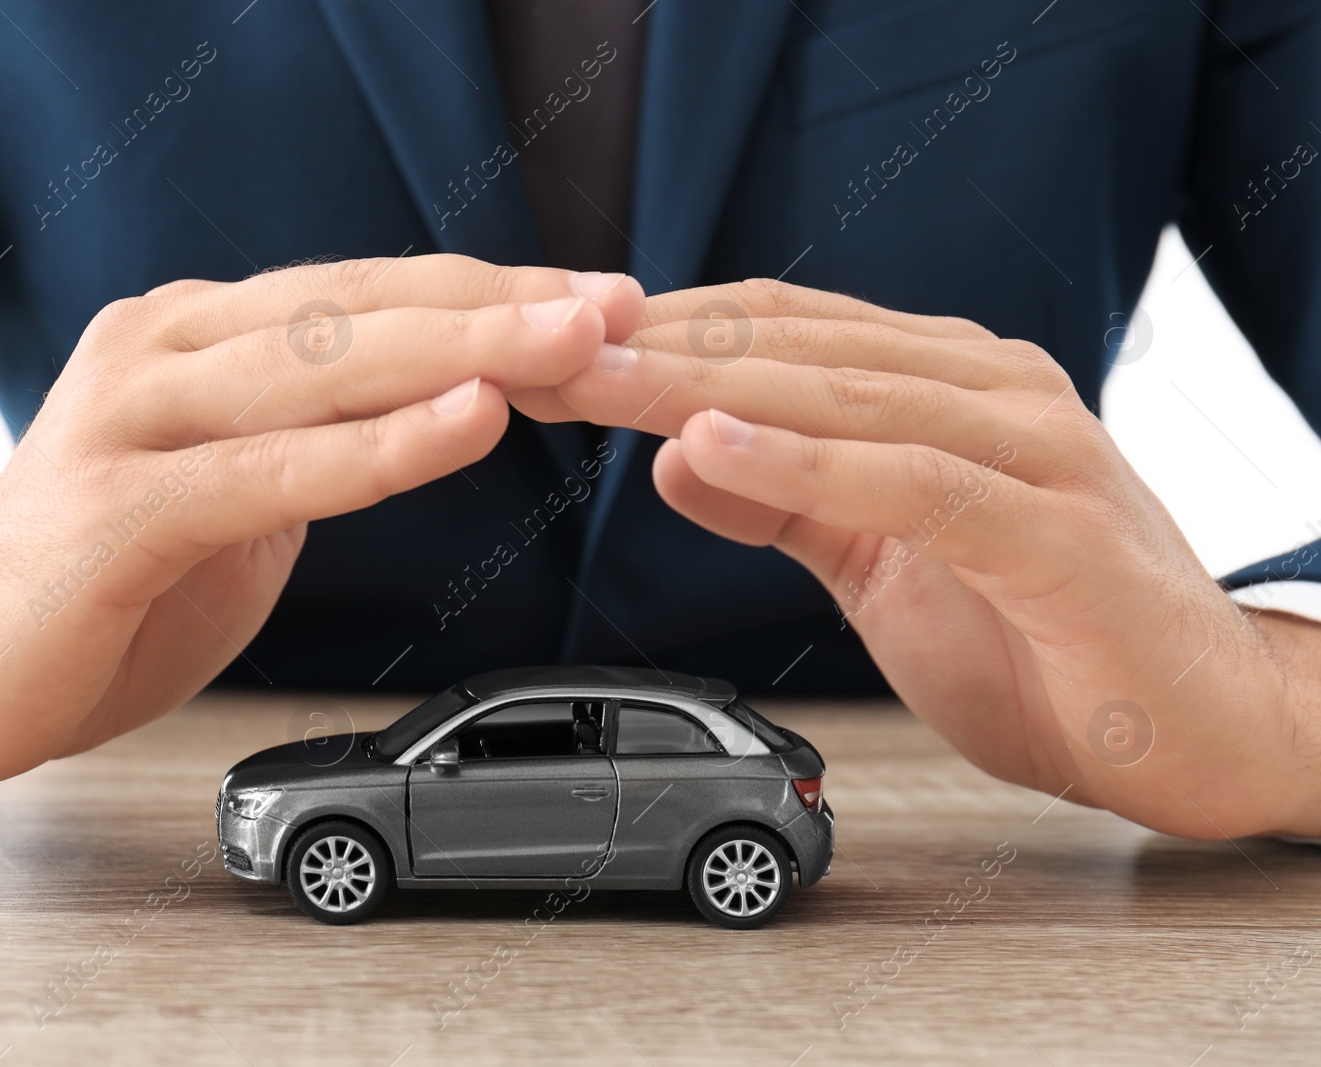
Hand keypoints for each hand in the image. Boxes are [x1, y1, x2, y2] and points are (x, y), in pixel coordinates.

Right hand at [0, 256, 643, 792]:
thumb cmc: (104, 579)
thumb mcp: (235, 487)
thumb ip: (312, 434)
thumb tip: (433, 404)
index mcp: (199, 336)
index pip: (367, 295)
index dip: (489, 292)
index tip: (598, 301)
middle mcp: (164, 350)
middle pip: (360, 307)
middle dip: (503, 302)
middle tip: (619, 302)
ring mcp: (131, 417)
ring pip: (324, 364)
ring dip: (464, 348)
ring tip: (576, 339)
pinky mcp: (116, 505)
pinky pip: (271, 469)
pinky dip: (380, 447)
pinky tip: (472, 418)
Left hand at [522, 278, 1320, 838]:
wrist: (1199, 725)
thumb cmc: (1047, 635)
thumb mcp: (881, 563)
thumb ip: (787, 502)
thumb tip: (674, 452)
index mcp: (940, 385)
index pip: (771, 332)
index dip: (652, 339)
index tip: (545, 354)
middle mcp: (985, 390)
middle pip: (788, 347)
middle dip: (647, 352)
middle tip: (532, 354)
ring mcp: (1030, 447)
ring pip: (840, 393)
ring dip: (700, 385)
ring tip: (591, 382)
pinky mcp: (1056, 527)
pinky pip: (913, 480)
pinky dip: (809, 461)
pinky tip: (714, 443)